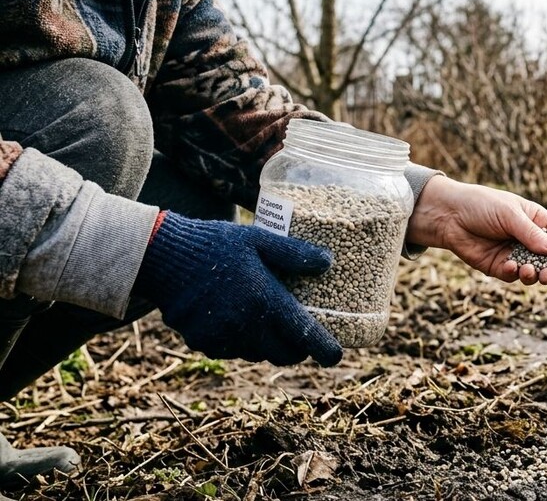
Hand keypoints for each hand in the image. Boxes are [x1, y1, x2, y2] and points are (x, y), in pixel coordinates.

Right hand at [133, 212, 342, 365]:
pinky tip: (234, 317)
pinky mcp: (202, 344)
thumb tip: (327, 262)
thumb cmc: (215, 244)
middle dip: (296, 349)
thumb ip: (294, 254)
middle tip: (300, 335)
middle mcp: (246, 327)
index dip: (324, 350)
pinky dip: (239, 341)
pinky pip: (231, 351)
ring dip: (267, 344)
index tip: (335, 356)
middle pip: (284, 354)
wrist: (162, 256)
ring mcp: (222, 339)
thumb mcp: (259, 239)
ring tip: (265, 320)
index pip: (304, 337)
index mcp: (266, 302)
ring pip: (257, 354)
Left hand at [405, 176, 546, 284]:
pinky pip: (512, 276)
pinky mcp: (499, 266)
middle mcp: (528, 239)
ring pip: (534, 272)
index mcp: (536, 221)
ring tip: (528, 272)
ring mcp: (514, 254)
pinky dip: (513, 274)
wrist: (449, 215)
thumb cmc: (481, 205)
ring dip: (534, 275)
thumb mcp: (509, 215)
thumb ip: (532, 234)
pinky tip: (508, 266)